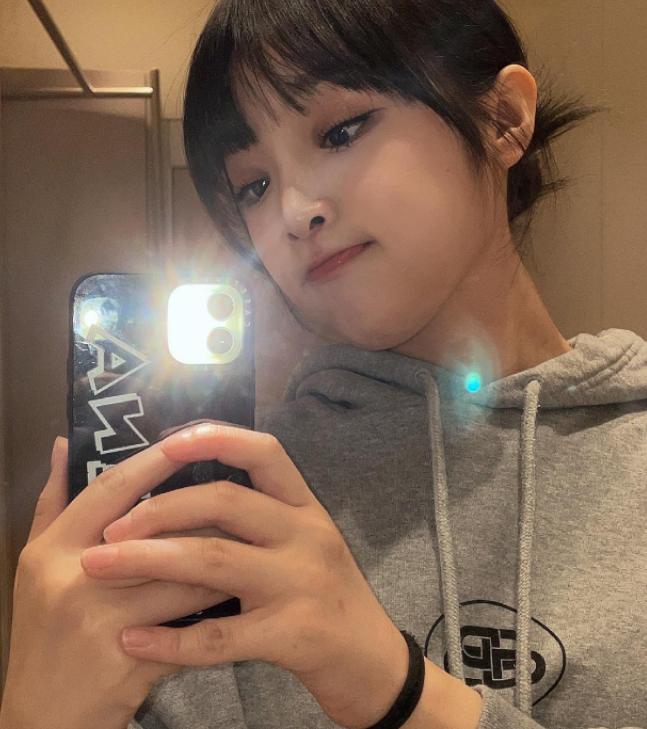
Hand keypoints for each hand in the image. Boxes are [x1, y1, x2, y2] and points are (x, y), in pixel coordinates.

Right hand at [0, 437, 230, 728]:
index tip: (189, 440)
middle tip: (239, 494)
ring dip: (221, 558)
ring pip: (185, 573)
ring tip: (248, 543)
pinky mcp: (131, 656)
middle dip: (203, 511)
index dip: (153, 461)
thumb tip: (65, 444)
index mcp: (51, 549)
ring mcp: (102, 619)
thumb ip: (52, 502)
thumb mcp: (34, 564)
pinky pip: (191, 619)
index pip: (110, 489)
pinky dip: (216, 604)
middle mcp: (73, 578)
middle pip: (158, 528)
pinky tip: (239, 594)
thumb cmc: (43, 632)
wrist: (42, 718)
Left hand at [83, 421, 409, 728]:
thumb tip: (187, 494)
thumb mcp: (304, 542)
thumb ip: (259, 517)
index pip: (264, 453)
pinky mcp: (293, 635)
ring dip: (148, 561)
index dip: (216, 438)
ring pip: (215, 561)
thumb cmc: (326, 595)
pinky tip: (131, 640)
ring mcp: (302, 584)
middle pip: (226, 503)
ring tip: (98, 567)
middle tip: (110, 528)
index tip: (167, 441)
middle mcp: (307, 535)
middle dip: (160, 509)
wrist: (372, 662)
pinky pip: (221, 636)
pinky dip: (170, 638)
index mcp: (306, 508)